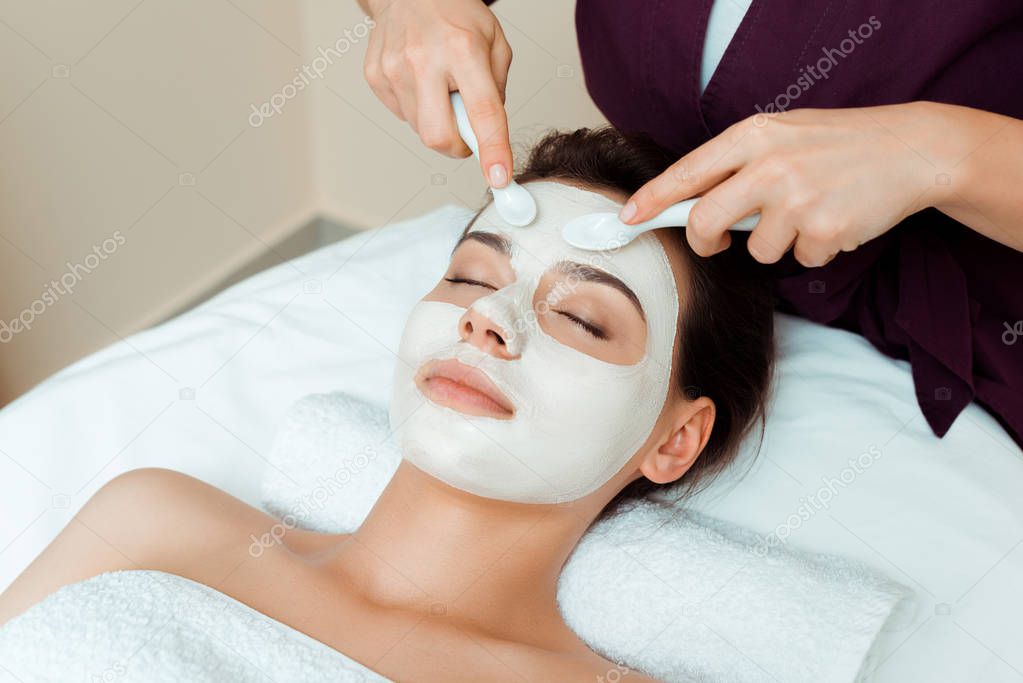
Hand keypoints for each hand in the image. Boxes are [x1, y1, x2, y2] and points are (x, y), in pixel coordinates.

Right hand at [362, 0, 513, 187]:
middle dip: (457, 147)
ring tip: (441, 86)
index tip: (499, 178)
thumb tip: (488, 134)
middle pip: (439, 136)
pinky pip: (402, 115)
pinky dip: (418, 108)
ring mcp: (394, 69)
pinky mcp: (375, 75)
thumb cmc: (456, 13)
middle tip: (466, 131)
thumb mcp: (495, 42)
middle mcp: (424, 59)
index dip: (492, 150)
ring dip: (438, 121)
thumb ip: (497, 90)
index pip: (482, 112)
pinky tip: (420, 80)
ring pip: (420, 130)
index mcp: (462, 48)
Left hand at [620, 103, 954, 266]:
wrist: (912, 150)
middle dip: (704, 241)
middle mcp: (770, 165)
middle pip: (704, 221)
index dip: (652, 199)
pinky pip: (799, 260)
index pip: (688, 172)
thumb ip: (740, 164)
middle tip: (716, 242)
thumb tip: (691, 203)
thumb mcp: (784, 135)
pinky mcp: (823, 230)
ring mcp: (796, 199)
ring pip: (756, 249)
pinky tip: (837, 220)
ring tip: (812, 211)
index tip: (627, 219)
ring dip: (779, 242)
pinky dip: (815, 250)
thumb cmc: (839, 143)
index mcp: (754, 136)